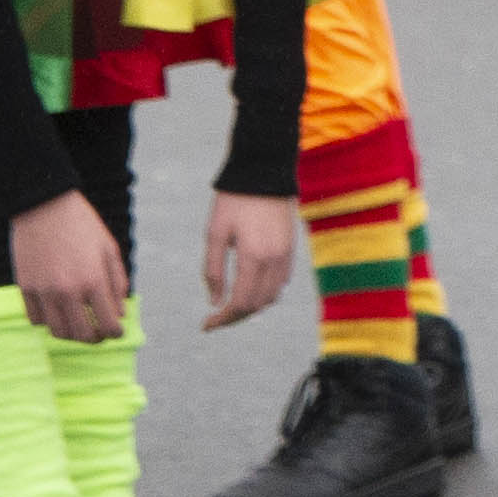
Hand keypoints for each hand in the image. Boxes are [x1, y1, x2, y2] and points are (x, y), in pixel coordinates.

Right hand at [8, 187, 126, 344]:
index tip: (117, 331)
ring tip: (78, 325)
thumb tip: (120, 313)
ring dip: (71, 334)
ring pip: (57, 332)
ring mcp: (44, 292)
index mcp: (94, 281)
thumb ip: (117, 283)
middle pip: (82, 335)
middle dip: (95, 339)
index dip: (116, 332)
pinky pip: (36, 319)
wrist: (44, 205)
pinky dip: (48, 321)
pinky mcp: (25, 288)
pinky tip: (57, 312)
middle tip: (99, 333)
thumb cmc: (82, 225)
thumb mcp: (109, 249)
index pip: (109, 324)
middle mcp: (68, 291)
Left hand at [201, 191, 298, 331]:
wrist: (264, 172)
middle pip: (257, 305)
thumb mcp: (214, 233)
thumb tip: (214, 301)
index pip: (240, 303)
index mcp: (253, 257)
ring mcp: (286, 255)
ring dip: (251, 307)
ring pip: (272, 297)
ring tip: (231, 305)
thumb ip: (213, 269)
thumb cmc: (233, 200)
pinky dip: (266, 293)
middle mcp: (274, 260)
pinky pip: (281, 282)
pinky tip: (250, 288)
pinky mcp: (291, 248)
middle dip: (235, 317)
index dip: (222, 319)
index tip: (206, 325)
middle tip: (215, 318)